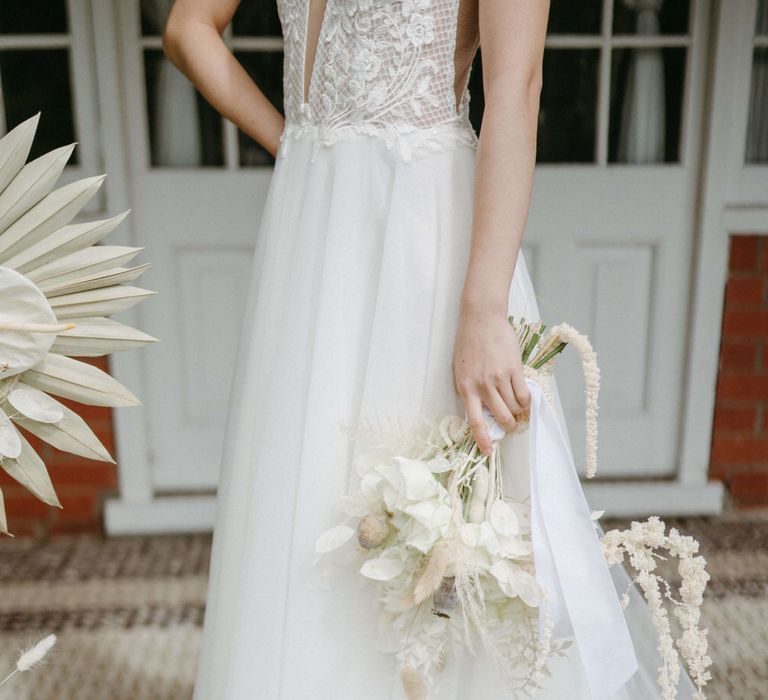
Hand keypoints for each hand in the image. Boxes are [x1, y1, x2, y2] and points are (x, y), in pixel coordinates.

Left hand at [452, 305, 530, 455]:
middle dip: (509, 427)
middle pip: (501, 418)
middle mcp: (483, 386)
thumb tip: (482, 411)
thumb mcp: (461, 371)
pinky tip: (525, 401)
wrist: (481, 320)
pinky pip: (524, 394)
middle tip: (512, 427)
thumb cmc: (469, 345)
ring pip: (515, 408)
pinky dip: (526, 402)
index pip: (475, 422)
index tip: (489, 452)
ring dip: (518, 414)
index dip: (483, 440)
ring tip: (518, 412)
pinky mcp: (514, 369)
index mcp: (466, 388)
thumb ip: (471, 391)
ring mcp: (499, 378)